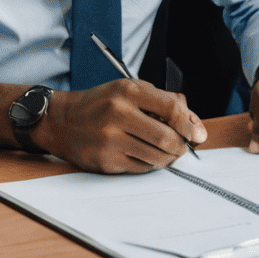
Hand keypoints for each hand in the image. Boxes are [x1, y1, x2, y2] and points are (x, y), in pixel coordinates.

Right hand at [35, 79, 206, 173]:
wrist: (61, 121)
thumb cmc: (100, 104)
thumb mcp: (129, 89)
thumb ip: (162, 101)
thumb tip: (193, 123)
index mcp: (128, 90)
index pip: (171, 109)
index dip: (190, 124)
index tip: (197, 133)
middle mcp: (118, 113)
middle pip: (167, 137)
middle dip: (181, 146)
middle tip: (183, 147)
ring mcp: (110, 139)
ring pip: (156, 156)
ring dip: (168, 158)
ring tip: (166, 152)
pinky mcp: (105, 160)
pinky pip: (140, 168)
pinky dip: (150, 165)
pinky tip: (146, 156)